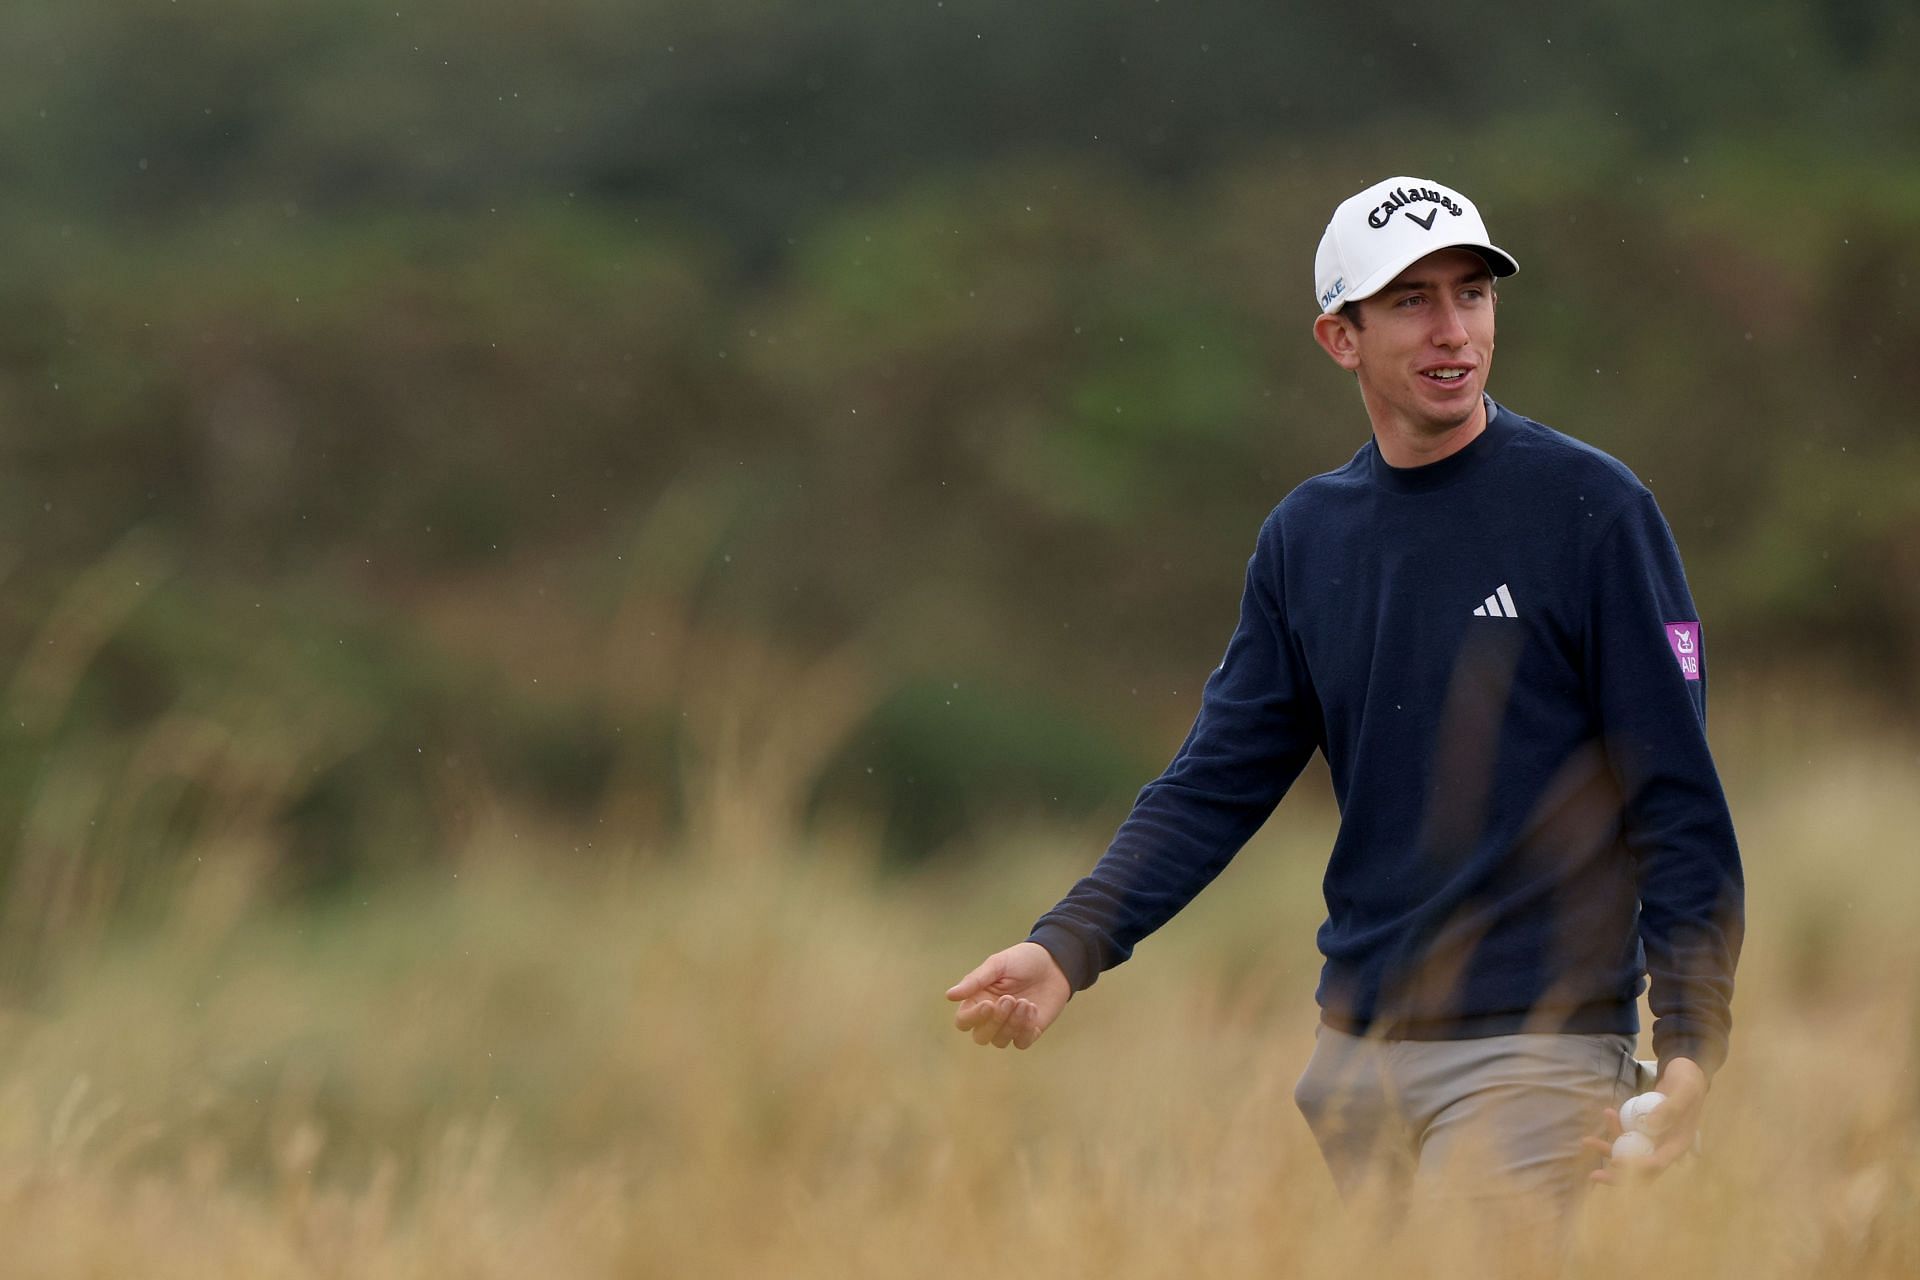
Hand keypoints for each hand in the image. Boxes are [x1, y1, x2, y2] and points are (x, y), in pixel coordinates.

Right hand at [946, 942, 1071, 1049]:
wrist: (1054, 962)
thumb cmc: (1021, 960)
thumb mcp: (997, 964)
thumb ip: (975, 981)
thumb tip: (949, 995)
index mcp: (978, 999)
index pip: (963, 1021)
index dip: (973, 1017)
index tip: (989, 1004)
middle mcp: (991, 1016)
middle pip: (980, 1037)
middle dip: (995, 1022)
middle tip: (1010, 999)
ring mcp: (1010, 1026)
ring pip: (1000, 1041)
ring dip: (1013, 1024)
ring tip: (1026, 1002)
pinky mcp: (1029, 1031)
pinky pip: (1021, 1043)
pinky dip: (1026, 1030)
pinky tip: (1033, 1009)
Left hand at [1586, 1056, 1708, 1184]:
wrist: (1686, 1074)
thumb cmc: (1688, 1084)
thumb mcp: (1683, 1093)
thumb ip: (1669, 1109)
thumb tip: (1649, 1126)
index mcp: (1679, 1145)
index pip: (1658, 1163)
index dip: (1636, 1167)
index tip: (1616, 1162)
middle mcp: (1666, 1147)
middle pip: (1641, 1168)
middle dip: (1617, 1175)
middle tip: (1594, 1176)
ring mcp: (1654, 1139)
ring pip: (1630, 1152)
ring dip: (1608, 1149)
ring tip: (1587, 1141)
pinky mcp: (1644, 1129)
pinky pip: (1627, 1134)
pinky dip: (1615, 1129)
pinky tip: (1607, 1113)